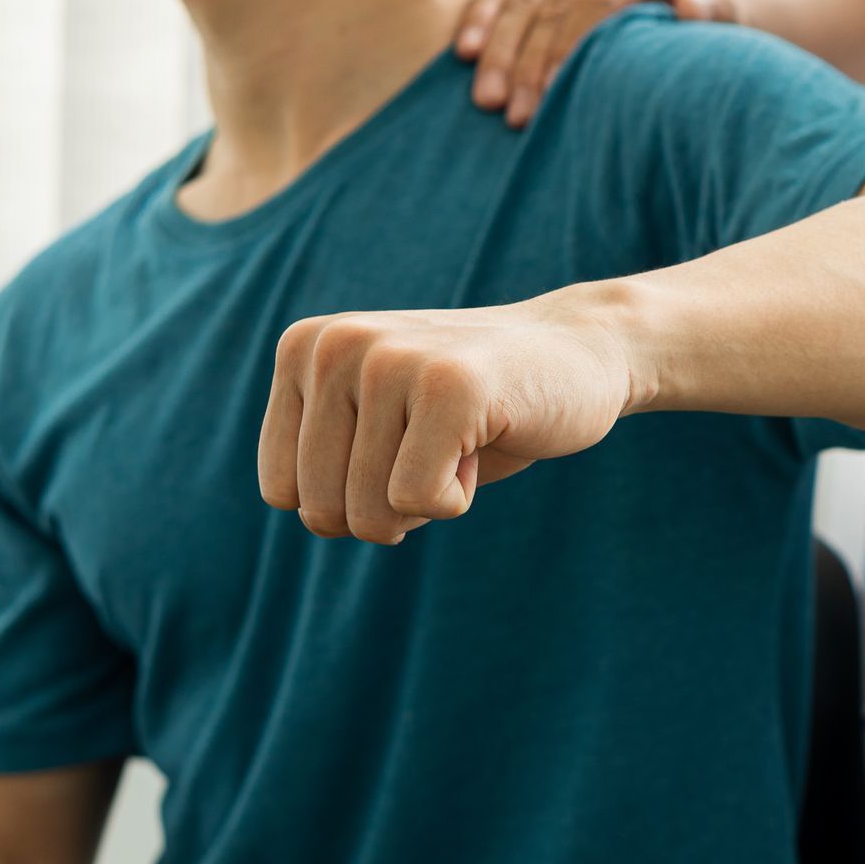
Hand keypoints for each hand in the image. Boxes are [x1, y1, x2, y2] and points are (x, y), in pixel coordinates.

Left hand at [258, 301, 637, 543]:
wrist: (580, 352)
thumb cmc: (474, 406)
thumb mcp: (376, 426)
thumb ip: (324, 463)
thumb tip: (314, 519)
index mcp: (303, 349)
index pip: (284, 490)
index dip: (353, 496)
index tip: (403, 442)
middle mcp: (334, 344)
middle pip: (324, 509)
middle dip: (389, 507)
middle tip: (440, 442)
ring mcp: (391, 360)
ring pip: (370, 513)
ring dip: (431, 498)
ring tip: (463, 435)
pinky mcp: (449, 385)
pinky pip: (419, 500)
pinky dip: (459, 499)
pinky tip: (486, 440)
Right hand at [454, 0, 734, 126]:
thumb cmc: (705, 23)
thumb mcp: (725, 16)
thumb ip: (713, 11)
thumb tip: (689, 8)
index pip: (597, 1)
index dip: (570, 47)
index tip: (554, 92)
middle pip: (554, 6)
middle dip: (529, 63)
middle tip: (514, 114)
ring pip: (522, 1)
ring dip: (499, 52)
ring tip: (486, 100)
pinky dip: (479, 19)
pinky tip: (464, 53)